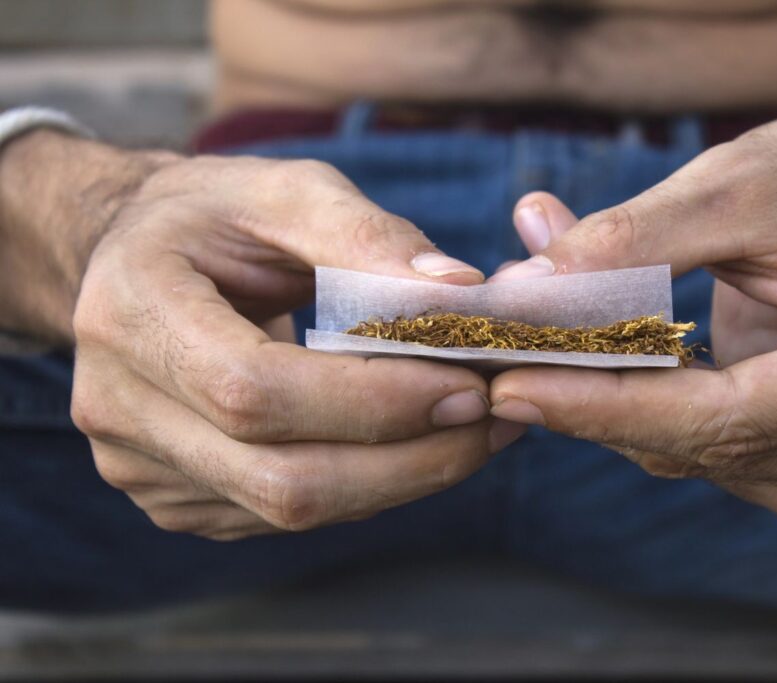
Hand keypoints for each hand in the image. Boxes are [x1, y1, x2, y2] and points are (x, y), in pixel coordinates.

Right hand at [2, 132, 525, 539]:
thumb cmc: (214, 216)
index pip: (256, 392)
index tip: (470, 384)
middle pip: (279, 479)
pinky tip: (415, 443)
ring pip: (291, 510)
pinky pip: (286, 514)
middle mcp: (116, 407)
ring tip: (475, 431)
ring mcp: (141, 466)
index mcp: (132, 312)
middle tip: (495, 419)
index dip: (374, 402)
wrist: (134, 259)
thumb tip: (462, 294)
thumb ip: (368, 235)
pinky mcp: (178, 497)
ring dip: (402, 479)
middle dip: (409, 460)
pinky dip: (366, 485)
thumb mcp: (285, 191)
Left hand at [488, 98, 776, 520]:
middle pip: (710, 448)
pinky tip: (618, 370)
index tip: (510, 388)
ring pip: (708, 461)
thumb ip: (634, 242)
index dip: (606, 406)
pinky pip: (724, 457)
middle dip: (596, 406)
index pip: (723, 417)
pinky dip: (661, 415)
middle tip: (499, 367)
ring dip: (621, 411)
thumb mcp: (737, 183)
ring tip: (550, 353)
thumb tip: (526, 290)